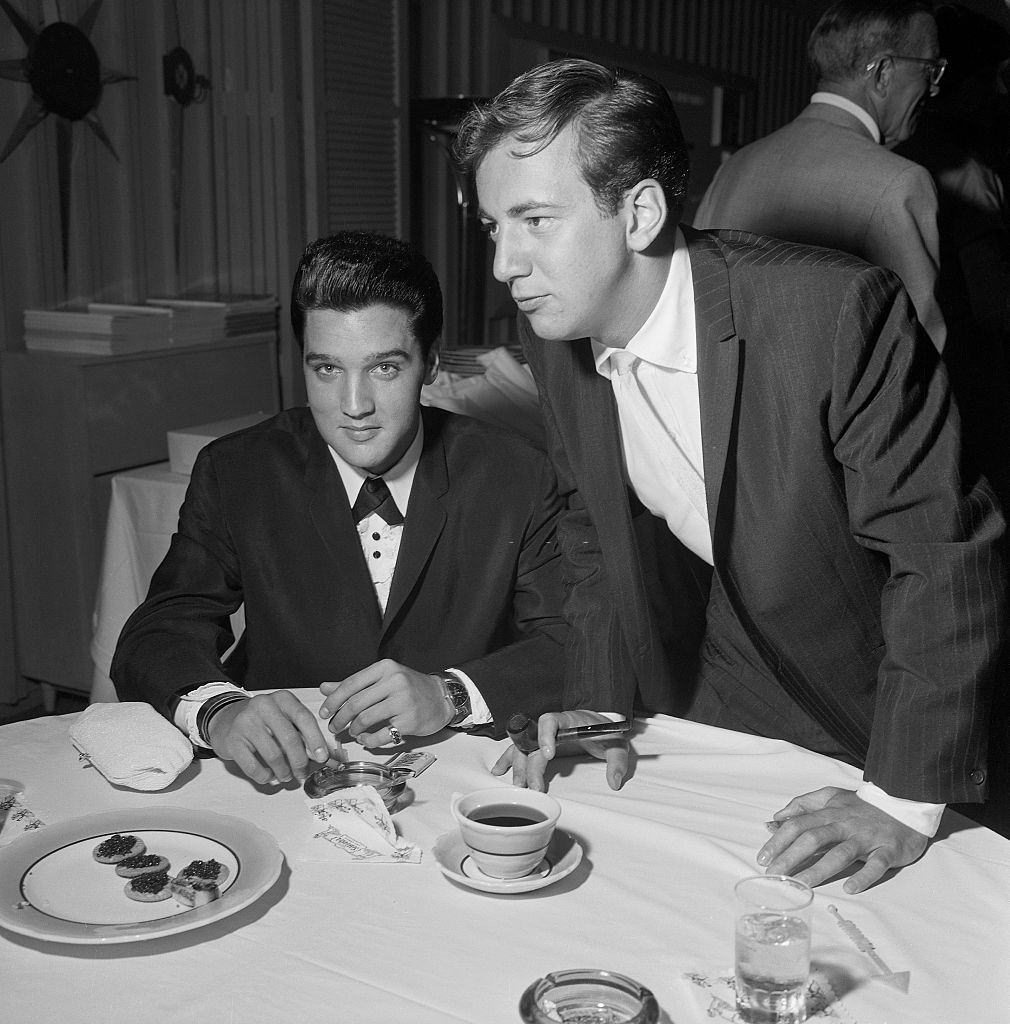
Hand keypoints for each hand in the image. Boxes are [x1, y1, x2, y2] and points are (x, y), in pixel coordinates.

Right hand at [206, 690, 333, 784]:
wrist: (226, 719)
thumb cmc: (262, 721)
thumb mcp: (284, 719)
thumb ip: (304, 734)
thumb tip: (328, 756)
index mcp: (282, 699)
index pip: (304, 718)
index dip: (316, 740)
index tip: (322, 757)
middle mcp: (264, 706)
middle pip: (290, 738)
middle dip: (300, 761)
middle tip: (302, 773)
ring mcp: (246, 722)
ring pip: (273, 754)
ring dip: (283, 771)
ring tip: (286, 776)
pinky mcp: (232, 740)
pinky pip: (253, 765)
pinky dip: (264, 776)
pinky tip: (268, 776)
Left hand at [318, 659, 450, 745]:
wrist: (441, 697)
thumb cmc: (409, 688)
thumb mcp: (383, 679)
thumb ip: (354, 684)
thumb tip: (324, 688)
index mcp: (385, 668)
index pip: (351, 684)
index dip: (333, 700)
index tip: (324, 712)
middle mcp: (394, 681)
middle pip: (355, 703)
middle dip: (339, 718)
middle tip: (334, 727)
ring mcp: (403, 701)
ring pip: (365, 719)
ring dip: (353, 729)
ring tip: (352, 732)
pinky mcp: (409, 720)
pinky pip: (381, 734)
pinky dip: (368, 741)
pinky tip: (366, 740)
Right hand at [492, 710, 628, 791]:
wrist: (600, 725)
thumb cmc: (605, 732)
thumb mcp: (616, 745)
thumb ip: (617, 761)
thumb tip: (614, 782)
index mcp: (568, 720)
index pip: (550, 720)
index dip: (545, 736)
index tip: (549, 754)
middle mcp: (551, 727)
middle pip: (532, 742)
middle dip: (531, 766)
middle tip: (535, 788)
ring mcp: (542, 736)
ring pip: (522, 748)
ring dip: (517, 767)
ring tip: (517, 786)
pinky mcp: (539, 745)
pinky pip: (519, 750)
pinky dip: (508, 760)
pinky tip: (499, 770)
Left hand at [757, 787, 927, 892]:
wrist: (904, 804)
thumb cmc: (862, 806)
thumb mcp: (831, 797)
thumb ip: (803, 805)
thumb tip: (776, 818)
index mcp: (829, 813)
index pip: (798, 825)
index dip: (779, 840)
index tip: (763, 857)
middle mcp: (845, 825)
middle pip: (813, 838)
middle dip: (791, 856)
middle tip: (774, 874)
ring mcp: (866, 838)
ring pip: (840, 853)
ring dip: (820, 869)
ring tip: (802, 885)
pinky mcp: (888, 850)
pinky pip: (876, 865)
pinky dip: (863, 876)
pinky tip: (850, 888)